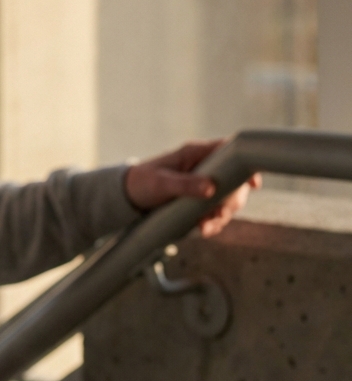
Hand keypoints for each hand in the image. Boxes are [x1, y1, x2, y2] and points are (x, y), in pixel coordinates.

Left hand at [124, 139, 261, 237]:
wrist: (127, 196)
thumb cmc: (142, 182)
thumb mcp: (161, 183)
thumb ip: (185, 184)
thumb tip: (211, 187)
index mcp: (197, 153)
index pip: (230, 151)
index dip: (246, 164)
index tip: (253, 183)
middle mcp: (205, 167)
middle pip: (236, 180)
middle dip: (232, 200)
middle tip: (220, 214)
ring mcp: (204, 183)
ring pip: (228, 199)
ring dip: (222, 215)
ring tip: (206, 227)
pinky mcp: (200, 199)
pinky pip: (216, 211)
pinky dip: (213, 221)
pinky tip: (204, 230)